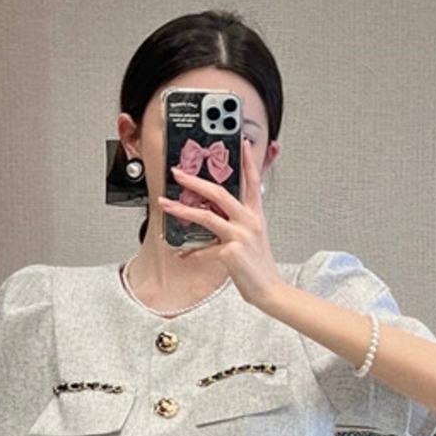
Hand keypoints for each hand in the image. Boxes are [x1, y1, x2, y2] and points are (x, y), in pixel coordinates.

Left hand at [156, 140, 280, 307]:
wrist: (270, 291)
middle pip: (220, 193)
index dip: (249, 162)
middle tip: (178, 173)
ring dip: (182, 209)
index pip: (253, 182)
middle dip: (195, 181)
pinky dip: (191, 253)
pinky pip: (204, 250)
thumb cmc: (259, 267)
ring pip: (207, 216)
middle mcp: (249, 222)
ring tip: (165, 204)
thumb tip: (215, 216)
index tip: (244, 144)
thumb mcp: (254, 239)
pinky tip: (183, 255)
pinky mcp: (231, 253)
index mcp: (256, 216)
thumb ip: (237, 223)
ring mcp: (240, 236)